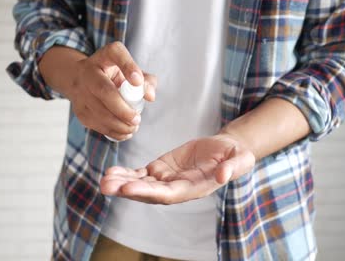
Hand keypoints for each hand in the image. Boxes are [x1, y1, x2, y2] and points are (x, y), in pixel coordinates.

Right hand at [39, 42, 157, 140]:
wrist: (81, 80)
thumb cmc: (113, 75)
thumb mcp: (130, 71)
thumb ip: (146, 80)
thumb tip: (150, 96)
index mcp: (105, 56)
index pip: (115, 53)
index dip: (128, 66)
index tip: (138, 81)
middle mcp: (88, 71)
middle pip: (104, 90)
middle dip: (122, 109)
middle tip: (137, 119)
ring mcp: (80, 91)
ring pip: (99, 112)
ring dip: (120, 124)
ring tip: (134, 127)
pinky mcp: (79, 110)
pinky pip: (97, 124)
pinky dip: (114, 132)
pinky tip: (125, 132)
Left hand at [100, 134, 255, 203]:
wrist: (224, 150)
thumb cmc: (234, 156)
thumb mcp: (240, 159)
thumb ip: (233, 167)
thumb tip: (222, 176)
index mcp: (194, 188)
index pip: (169, 194)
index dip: (149, 192)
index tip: (129, 188)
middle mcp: (177, 188)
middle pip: (149, 192)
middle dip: (128, 190)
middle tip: (107, 186)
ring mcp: (167, 179)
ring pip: (141, 184)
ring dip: (122, 183)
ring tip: (104, 180)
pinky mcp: (160, 168)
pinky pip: (140, 173)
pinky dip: (126, 173)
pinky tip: (112, 172)